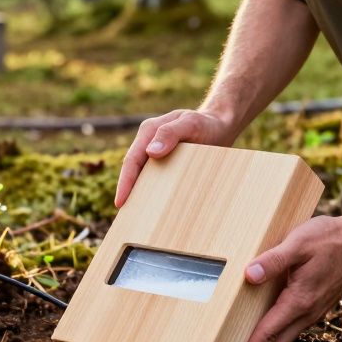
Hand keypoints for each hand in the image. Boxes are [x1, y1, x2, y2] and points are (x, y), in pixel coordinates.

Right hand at [113, 109, 236, 206]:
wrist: (220, 125)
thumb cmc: (206, 123)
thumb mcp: (190, 124)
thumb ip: (170, 134)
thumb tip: (151, 153)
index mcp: (148, 132)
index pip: (132, 159)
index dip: (124, 182)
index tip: (120, 202)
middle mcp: (148, 143)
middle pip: (133, 171)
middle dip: (127, 192)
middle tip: (125, 217)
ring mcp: (157, 154)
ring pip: (143, 177)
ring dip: (139, 194)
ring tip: (137, 218)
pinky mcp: (167, 163)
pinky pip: (156, 179)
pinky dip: (153, 192)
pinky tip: (156, 209)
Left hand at [234, 214, 341, 341]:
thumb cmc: (330, 239)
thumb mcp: (298, 243)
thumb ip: (273, 260)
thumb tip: (249, 275)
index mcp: (299, 300)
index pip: (268, 333)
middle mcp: (308, 312)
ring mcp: (314, 311)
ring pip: (286, 339)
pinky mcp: (317, 306)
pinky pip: (294, 329)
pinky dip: (278, 338)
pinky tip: (268, 335)